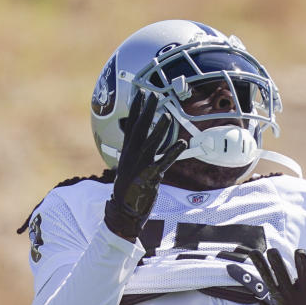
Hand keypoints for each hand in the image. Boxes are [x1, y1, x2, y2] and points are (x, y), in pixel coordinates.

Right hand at [104, 90, 186, 241]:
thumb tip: (139, 137)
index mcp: (127, 151)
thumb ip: (135, 150)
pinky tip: (182, 144)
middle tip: (153, 95)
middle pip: (139, 129)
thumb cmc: (129, 187)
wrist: (123, 211)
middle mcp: (131, 156)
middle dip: (146, 112)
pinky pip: (162, 163)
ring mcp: (140, 167)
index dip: (136, 109)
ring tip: (166, 116)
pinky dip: (172, 153)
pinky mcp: (149, 178)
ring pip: (150, 144)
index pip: (131, 125)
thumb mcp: (129, 165)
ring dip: (159, 130)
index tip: (140, 93)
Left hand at [249, 248, 305, 304]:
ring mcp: (289, 294)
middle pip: (303, 277)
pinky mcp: (276, 295)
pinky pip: (266, 279)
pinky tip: (254, 253)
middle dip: (302, 265)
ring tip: (271, 250)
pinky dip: (260, 266)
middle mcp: (305, 293)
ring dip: (276, 264)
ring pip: (282, 278)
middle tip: (300, 253)